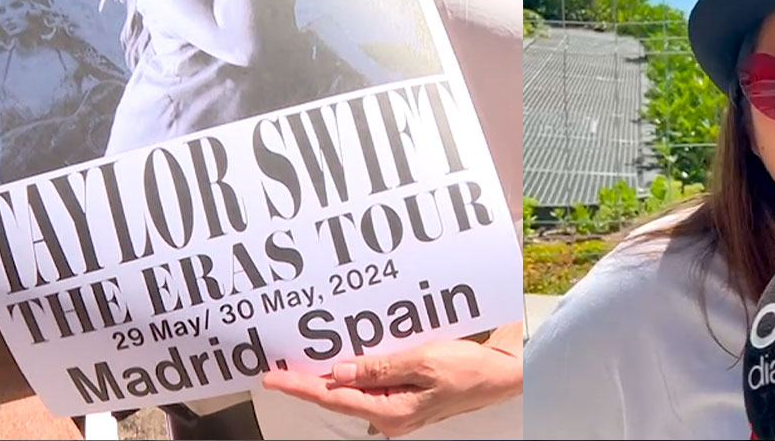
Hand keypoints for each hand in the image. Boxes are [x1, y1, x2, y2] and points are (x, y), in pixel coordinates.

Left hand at [261, 339, 522, 437]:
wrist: (500, 376)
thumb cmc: (468, 369)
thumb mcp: (422, 361)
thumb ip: (378, 368)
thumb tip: (338, 373)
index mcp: (391, 411)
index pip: (334, 397)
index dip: (301, 386)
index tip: (273, 378)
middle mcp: (389, 416)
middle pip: (339, 396)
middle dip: (309, 380)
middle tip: (278, 366)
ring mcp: (396, 408)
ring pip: (354, 390)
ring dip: (331, 374)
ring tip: (302, 358)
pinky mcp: (403, 397)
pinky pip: (371, 384)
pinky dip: (354, 372)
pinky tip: (342, 358)